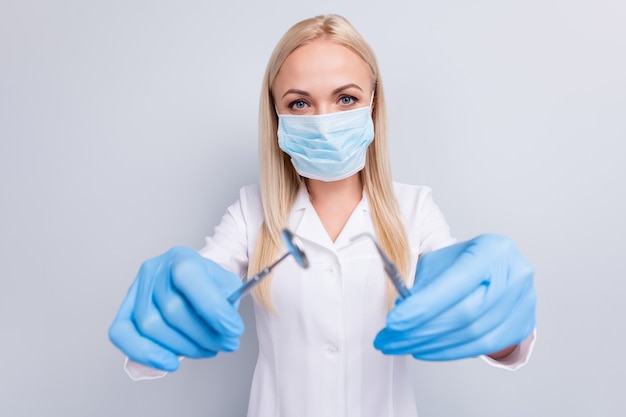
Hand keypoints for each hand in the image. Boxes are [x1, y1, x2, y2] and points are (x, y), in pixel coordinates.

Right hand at [109, 246, 243, 370]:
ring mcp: (136, 289)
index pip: (189, 276)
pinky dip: (146, 353)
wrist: (192, 284)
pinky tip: (170, 362)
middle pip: (172, 309)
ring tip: (207, 350)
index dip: (212, 308)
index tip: (234, 330)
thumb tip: (225, 327)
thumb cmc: (209, 285)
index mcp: (181, 257)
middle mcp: (155, 269)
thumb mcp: (227, 286)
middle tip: (227, 345)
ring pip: (151, 326)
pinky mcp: (125, 310)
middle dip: (204, 335)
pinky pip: (122, 334)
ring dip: (184, 347)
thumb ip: (228, 302)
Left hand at [374, 234, 535, 360]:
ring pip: (471, 334)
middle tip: (390, 339)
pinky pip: (481, 347)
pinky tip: (426, 349)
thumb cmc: (465, 263)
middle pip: (464, 314)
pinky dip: (449, 351)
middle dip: (420, 330)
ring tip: (401, 344)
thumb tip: (402, 311)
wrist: (496, 270)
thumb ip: (423, 283)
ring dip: (431, 344)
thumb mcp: (441, 262)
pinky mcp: (522, 325)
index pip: (455, 284)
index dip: (422, 306)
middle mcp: (515, 274)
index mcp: (493, 249)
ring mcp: (524, 302)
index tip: (393, 321)